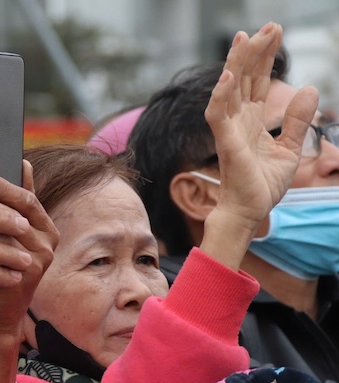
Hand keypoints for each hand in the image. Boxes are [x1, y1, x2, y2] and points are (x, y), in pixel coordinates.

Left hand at [0, 160, 57, 382]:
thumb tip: (14, 163)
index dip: (1, 182)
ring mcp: (41, 257)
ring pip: (9, 226)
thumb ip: (7, 204)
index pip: (25, 194)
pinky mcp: (27, 274)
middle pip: (20, 206)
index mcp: (43, 224)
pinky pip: (1, 249)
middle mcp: (48, 239)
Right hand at [201, 23, 318, 268]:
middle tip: (269, 26)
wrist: (251, 211)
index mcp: (250, 119)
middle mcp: (237, 120)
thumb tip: (310, 89)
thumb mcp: (289, 148)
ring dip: (236, 63)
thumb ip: (295, 120)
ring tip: (246, 39)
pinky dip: (221, 95)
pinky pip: (218, 115)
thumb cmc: (262, 185)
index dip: (265, 56)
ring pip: (228, 89)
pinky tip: (228, 77)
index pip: (257, 80)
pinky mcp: (225, 142)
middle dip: (254, 51)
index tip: (275, 32)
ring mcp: (229, 129)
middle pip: (244, 77)